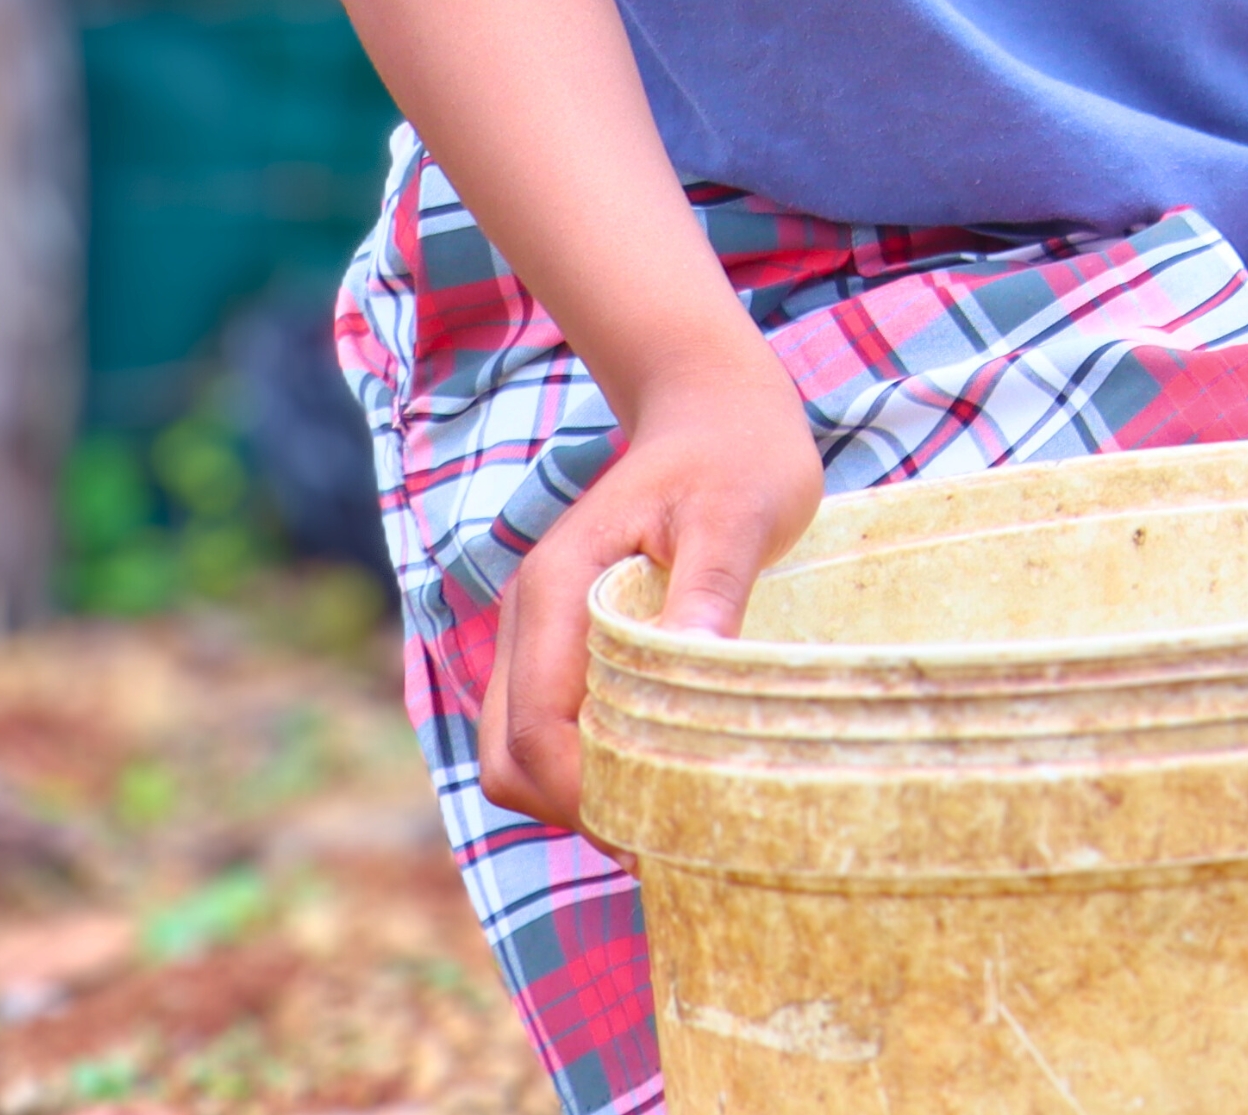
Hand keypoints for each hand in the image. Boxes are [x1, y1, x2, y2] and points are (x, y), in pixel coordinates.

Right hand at [477, 341, 821, 827]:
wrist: (710, 410)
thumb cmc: (736, 457)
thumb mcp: (738, 515)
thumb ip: (711, 590)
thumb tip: (693, 668)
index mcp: (557, 590)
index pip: (539, 730)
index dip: (588, 796)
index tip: (664, 831)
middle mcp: (529, 619)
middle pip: (509, 759)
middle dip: (576, 810)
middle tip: (668, 838)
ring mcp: (537, 635)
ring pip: (516, 755)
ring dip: (576, 797)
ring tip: (666, 816)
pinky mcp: (559, 646)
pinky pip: (545, 731)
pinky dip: (582, 770)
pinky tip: (655, 777)